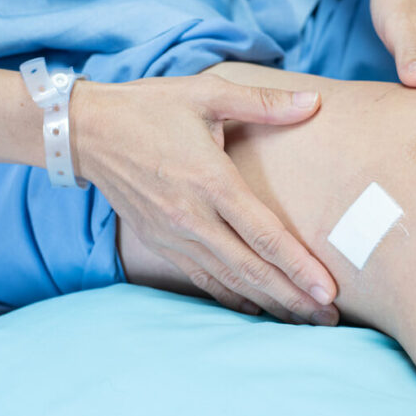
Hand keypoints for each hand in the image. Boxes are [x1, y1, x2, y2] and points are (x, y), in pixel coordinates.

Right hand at [71, 74, 338, 324]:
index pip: (263, 234)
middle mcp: (192, 217)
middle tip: (329, 318)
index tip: (327, 290)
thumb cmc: (149, 107)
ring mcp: (173, 235)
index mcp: (211, 181)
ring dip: (268, 304)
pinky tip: (256, 309)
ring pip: (228, 281)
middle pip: (251, 269)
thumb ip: (263, 103)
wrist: (86, 131)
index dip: (298, 266)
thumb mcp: (206, 93)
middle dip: (293, 297)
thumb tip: (313, 102)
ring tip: (303, 321)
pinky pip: (202, 279)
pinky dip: (231, 297)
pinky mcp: (159, 243)